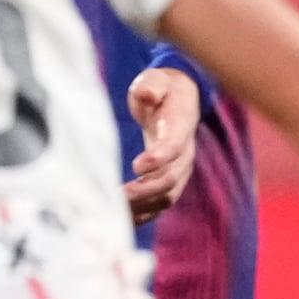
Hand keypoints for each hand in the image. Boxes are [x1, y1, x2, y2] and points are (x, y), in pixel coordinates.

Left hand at [123, 68, 201, 222]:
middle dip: (146, 189)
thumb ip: (151, 85)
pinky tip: (120, 219)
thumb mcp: (156, 79)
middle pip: (171, 178)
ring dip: (142, 206)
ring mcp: (179, 169)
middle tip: (119, 195)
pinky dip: (143, 214)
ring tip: (114, 210)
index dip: (159, 158)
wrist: (179, 100)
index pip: (174, 146)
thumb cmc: (162, 88)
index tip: (137, 165)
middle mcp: (184, 153)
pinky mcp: (169, 180)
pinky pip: (160, 204)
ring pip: (166, 196)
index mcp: (181, 126)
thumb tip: (147, 94)